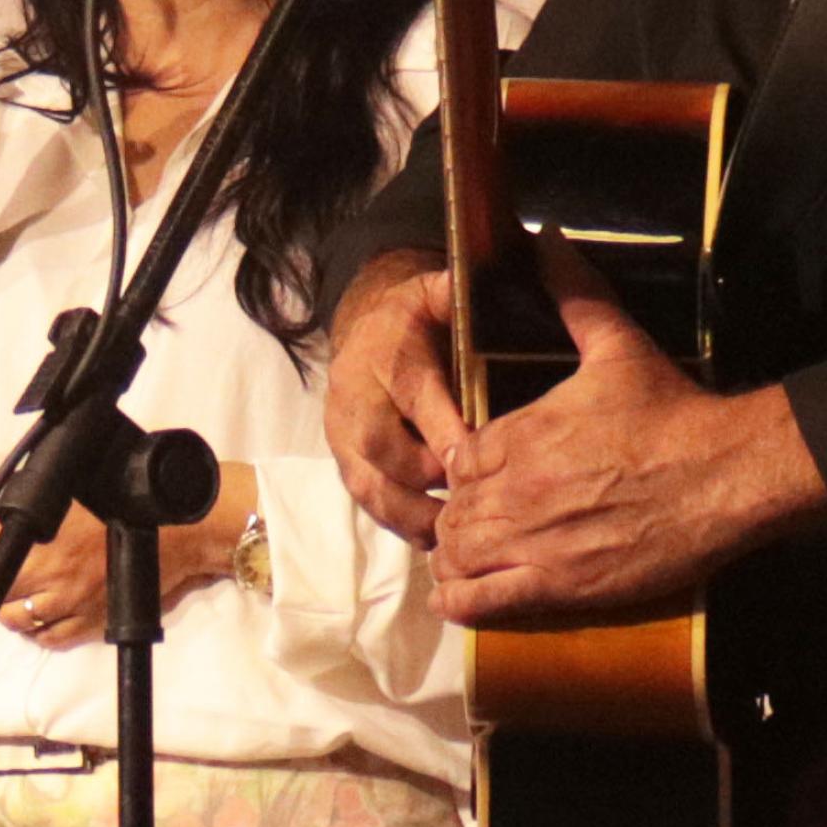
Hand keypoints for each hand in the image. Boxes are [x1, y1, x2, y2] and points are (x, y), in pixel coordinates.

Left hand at [0, 495, 244, 645]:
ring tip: (2, 597)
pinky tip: (32, 622)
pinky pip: (51, 639)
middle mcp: (54, 579)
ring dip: (5, 610)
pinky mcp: (93, 623)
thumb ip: (33, 498)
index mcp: (46, 541)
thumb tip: (0, 513)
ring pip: (20, 622)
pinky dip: (35, 632)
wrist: (179, 529)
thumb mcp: (76, 486)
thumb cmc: (129, 497)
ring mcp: (73, 606)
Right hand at [321, 253, 464, 543]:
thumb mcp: (434, 294)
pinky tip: (433, 539)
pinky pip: (365, 499)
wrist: (365, 332)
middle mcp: (356, 397)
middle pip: (381, 447)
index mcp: (386, 355)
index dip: (443, 430)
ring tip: (452, 535)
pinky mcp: (344, 461)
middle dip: (426, 479)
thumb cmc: (416, 320)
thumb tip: (483, 286)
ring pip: (369, 483)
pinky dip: (397, 523)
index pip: (413, 396)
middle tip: (473, 502)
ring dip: (410, 513)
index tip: (476, 459)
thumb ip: (456, 295)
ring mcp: (343, 435)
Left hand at [421, 246, 826, 627]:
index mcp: (519, 434)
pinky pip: (482, 603)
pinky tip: (459, 598)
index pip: (455, 459)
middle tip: (483, 519)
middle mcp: (514, 490)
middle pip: (454, 510)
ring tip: (475, 557)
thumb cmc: (675, 410)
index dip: (462, 470)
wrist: (728, 474)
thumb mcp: (617, 344)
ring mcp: (534, 542)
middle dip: (459, 515)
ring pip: (459, 555)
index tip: (482, 475)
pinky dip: (461, 603)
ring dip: (458, 557)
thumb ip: (573, 293)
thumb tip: (544, 239)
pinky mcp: (559, 586)